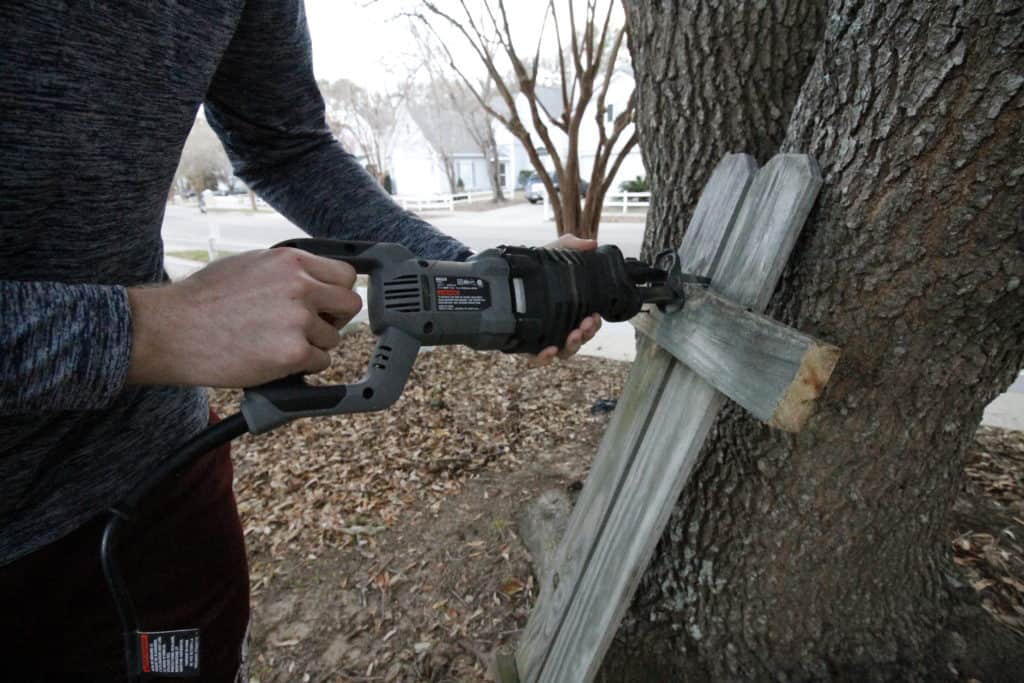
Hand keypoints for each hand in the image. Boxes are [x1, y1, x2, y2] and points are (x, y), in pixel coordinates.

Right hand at [126, 248, 361, 386]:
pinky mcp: (293, 352)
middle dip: (334, 318)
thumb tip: (315, 280)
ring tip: (276, 344)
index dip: (337, 292)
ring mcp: (298, 319)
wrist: (171, 330)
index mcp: (291, 261)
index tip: (328, 304)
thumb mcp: (250, 265)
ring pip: (332, 338)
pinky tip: (274, 360)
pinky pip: (320, 363)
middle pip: (350, 305)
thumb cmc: (203, 301)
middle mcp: (300, 286)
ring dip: (312, 346)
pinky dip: (302, 367)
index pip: (345, 274)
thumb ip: (287, 272)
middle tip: (310, 328)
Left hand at [532, 234, 603, 365]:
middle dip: (587, 335)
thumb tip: (591, 243)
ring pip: (564, 352)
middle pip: (579, 340)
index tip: (595, 315)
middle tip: (586, 324)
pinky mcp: (525, 344)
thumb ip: (570, 246)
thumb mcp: (551, 252)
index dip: (595, 324)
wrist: (502, 275)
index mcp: (569, 310)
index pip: (588, 324)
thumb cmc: (532, 268)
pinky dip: (545, 358)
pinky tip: (549, 349)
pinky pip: (537, 359)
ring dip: (573, 346)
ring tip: (573, 335)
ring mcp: (542, 337)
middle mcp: (558, 326)